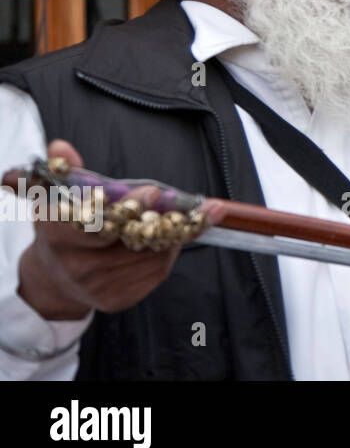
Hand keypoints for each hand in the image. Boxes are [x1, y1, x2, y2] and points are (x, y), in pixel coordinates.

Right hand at [16, 141, 182, 320]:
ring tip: (197, 213)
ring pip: (149, 256)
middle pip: (130, 240)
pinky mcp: (117, 300)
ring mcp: (98, 287)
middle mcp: (77, 266)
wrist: (53, 279)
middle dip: (162, 219)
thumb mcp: (55, 198)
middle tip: (191, 203)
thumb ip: (62, 172)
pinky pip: (155, 272)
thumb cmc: (61, 229)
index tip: (153, 191)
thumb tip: (61, 147)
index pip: (97, 223)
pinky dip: (171, 250)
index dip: (127, 207)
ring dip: (175, 234)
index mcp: (58, 237)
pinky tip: (181, 234)